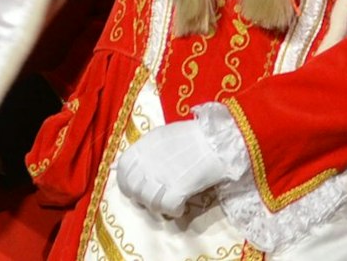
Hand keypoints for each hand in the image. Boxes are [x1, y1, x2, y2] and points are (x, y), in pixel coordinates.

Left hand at [113, 119, 235, 218]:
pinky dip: (174, 210)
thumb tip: (132, 165)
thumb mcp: (167, 135)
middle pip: (134, 189)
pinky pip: (168, 207)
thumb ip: (149, 149)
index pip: (123, 169)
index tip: (136, 188)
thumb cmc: (199, 135)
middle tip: (156, 198)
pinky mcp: (178, 188)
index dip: (127, 182)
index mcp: (146, 145)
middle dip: (142, 197)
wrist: (223, 139)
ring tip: (170, 203)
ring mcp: (162, 176)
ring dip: (158, 206)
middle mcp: (149, 161)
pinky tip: (182, 206)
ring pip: (149, 201)